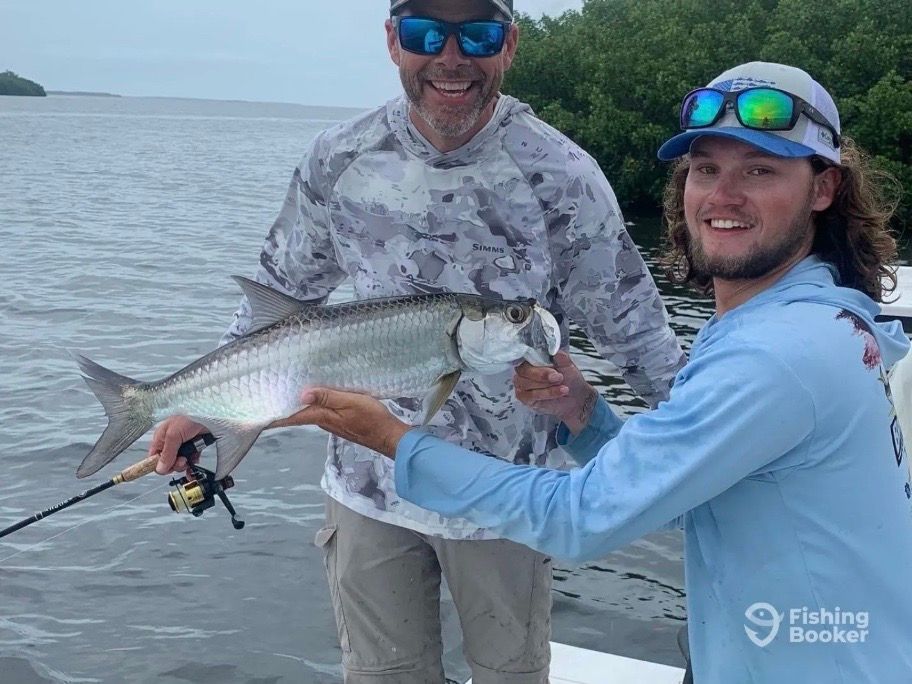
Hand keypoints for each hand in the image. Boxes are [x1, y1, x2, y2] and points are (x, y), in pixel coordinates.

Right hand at [149, 416, 208, 474]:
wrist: (209, 413)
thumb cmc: (189, 417)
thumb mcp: (173, 435)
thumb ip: (167, 453)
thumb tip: (160, 468)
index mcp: (161, 438)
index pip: (154, 458)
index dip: (159, 465)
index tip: (167, 469)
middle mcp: (170, 443)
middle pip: (167, 462)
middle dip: (175, 464)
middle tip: (182, 460)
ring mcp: (182, 445)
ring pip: (179, 463)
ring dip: (184, 464)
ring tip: (189, 458)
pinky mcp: (193, 447)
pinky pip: (190, 460)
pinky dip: (192, 463)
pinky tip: (194, 463)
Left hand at [271, 389, 411, 457]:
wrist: (388, 436)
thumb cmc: (372, 418)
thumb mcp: (351, 402)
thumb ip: (328, 397)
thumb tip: (302, 394)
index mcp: (321, 416)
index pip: (292, 416)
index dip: (274, 415)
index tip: (255, 413)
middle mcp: (322, 421)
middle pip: (296, 414)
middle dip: (280, 406)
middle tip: (265, 395)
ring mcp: (330, 422)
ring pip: (306, 412)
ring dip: (294, 404)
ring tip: (282, 391)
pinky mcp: (338, 421)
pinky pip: (318, 411)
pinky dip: (309, 404)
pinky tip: (310, 395)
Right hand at [514, 350, 597, 434]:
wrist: (575, 396)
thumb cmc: (568, 379)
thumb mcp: (568, 366)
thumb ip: (562, 358)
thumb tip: (557, 352)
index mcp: (531, 359)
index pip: (524, 355)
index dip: (535, 359)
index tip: (550, 365)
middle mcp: (523, 371)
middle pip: (525, 370)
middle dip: (543, 374)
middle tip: (559, 377)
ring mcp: (522, 385)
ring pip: (528, 384)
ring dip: (548, 386)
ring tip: (564, 387)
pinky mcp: (525, 398)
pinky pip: (531, 396)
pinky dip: (547, 394)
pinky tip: (558, 393)